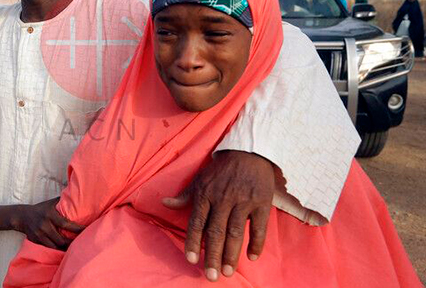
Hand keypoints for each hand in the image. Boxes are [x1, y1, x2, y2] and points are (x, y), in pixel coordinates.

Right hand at [11, 198, 84, 249]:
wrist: (22, 216)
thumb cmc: (41, 209)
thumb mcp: (51, 203)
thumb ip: (63, 202)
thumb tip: (78, 195)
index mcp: (50, 215)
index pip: (65, 224)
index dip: (77, 229)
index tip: (86, 230)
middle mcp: (44, 226)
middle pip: (61, 239)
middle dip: (72, 243)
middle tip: (82, 243)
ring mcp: (39, 235)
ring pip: (54, 247)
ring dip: (64, 249)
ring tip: (74, 249)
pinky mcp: (36, 241)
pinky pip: (48, 249)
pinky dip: (56, 250)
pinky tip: (63, 251)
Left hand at [162, 150, 273, 281]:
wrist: (249, 151)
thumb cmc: (221, 169)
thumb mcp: (199, 179)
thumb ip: (184, 196)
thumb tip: (164, 204)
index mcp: (206, 194)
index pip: (197, 222)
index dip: (193, 242)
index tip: (192, 260)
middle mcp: (223, 199)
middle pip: (216, 232)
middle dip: (213, 256)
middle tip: (212, 276)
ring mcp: (243, 201)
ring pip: (236, 232)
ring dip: (232, 254)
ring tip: (228, 272)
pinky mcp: (261, 202)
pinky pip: (259, 227)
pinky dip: (256, 243)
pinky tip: (252, 257)